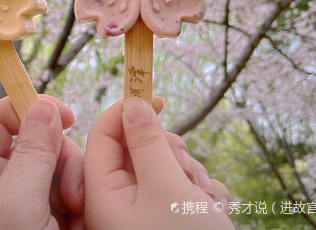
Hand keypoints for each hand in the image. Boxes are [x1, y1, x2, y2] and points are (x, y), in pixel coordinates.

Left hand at [0, 96, 84, 229]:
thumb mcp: (14, 206)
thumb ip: (32, 154)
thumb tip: (44, 107)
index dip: (32, 109)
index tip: (66, 116)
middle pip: (36, 144)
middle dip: (63, 162)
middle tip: (75, 191)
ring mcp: (16, 205)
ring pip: (56, 171)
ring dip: (75, 187)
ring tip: (79, 214)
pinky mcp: (38, 222)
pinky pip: (64, 198)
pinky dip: (78, 207)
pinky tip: (79, 223)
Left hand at [84, 97, 233, 229]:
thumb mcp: (166, 187)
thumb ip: (145, 142)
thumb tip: (131, 103)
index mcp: (102, 194)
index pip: (103, 136)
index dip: (126, 111)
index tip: (156, 97)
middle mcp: (117, 204)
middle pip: (136, 148)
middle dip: (167, 150)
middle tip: (186, 168)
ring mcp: (141, 213)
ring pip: (162, 166)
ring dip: (188, 171)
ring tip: (204, 196)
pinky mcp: (163, 219)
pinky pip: (177, 187)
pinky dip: (196, 190)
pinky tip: (213, 207)